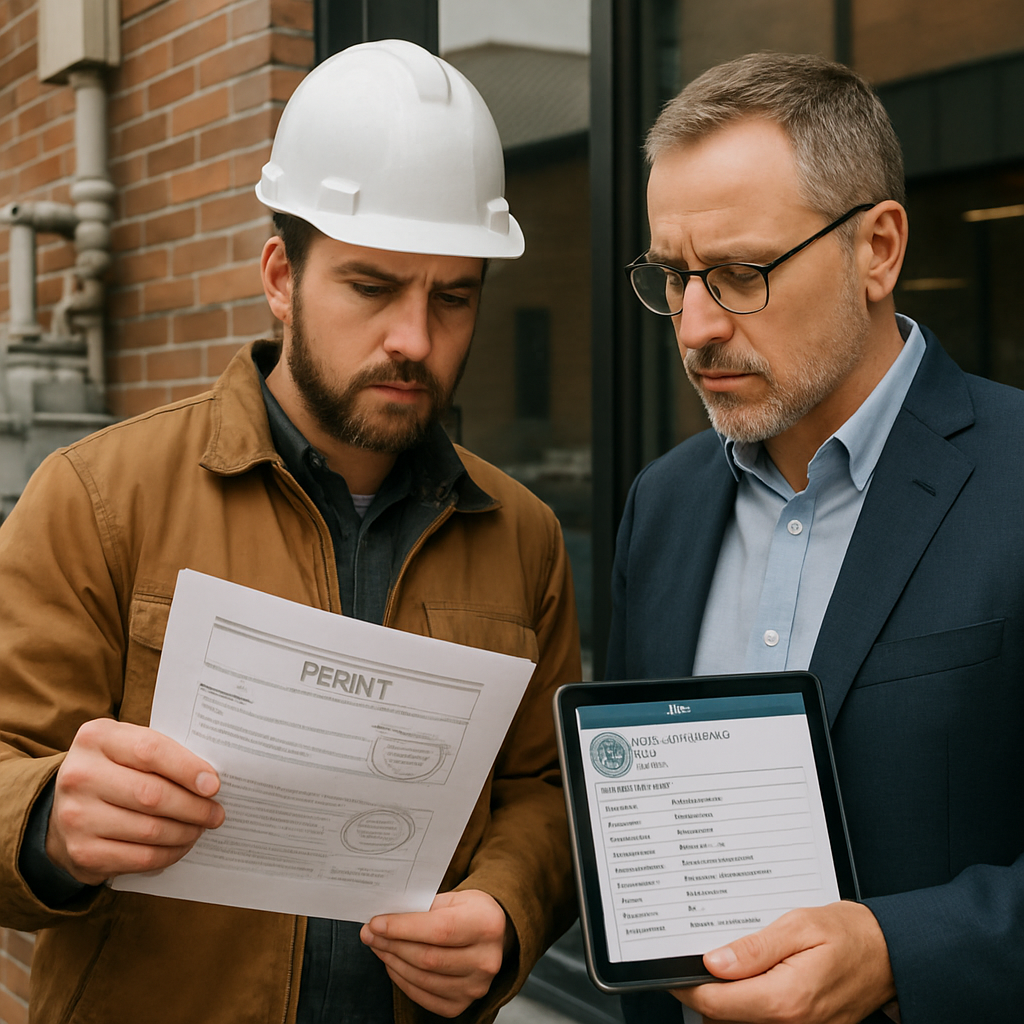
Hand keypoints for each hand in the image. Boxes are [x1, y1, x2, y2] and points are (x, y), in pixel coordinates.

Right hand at [47, 719, 223, 884]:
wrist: (65, 807)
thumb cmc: (114, 769)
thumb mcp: (129, 747)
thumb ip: (164, 753)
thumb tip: (210, 780)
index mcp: (96, 738)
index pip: (150, 750)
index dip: (187, 769)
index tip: (214, 784)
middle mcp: (80, 775)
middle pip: (152, 795)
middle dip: (194, 807)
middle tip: (215, 813)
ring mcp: (76, 816)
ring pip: (149, 830)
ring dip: (185, 832)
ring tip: (200, 828)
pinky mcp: (82, 851)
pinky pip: (139, 858)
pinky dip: (169, 854)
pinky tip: (180, 845)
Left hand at [360, 889, 511, 1016]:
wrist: (495, 935)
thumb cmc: (470, 912)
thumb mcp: (454, 898)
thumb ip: (424, 907)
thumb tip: (386, 919)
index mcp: (486, 925)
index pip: (439, 930)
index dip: (403, 928)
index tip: (376, 923)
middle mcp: (485, 959)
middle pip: (427, 957)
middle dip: (392, 945)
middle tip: (369, 934)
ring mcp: (475, 986)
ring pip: (422, 978)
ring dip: (393, 962)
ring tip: (378, 946)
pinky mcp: (463, 1004)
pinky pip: (424, 996)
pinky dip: (402, 980)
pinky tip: (393, 964)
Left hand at [673, 901, 895, 1023]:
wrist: (891, 954)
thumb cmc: (850, 934)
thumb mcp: (798, 925)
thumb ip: (754, 948)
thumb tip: (713, 963)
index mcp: (785, 999)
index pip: (716, 1004)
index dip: (688, 986)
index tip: (674, 970)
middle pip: (724, 1018)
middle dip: (707, 991)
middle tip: (700, 958)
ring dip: (729, 999)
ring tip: (729, 964)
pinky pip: (765, 1023)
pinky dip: (750, 1004)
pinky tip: (753, 978)